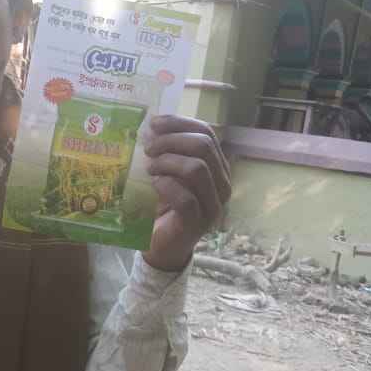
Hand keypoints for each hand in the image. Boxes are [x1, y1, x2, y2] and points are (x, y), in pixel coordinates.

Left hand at [142, 115, 230, 271]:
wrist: (161, 246)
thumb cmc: (164, 207)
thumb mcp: (168, 173)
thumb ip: (169, 151)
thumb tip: (151, 126)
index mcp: (217, 167)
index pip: (207, 133)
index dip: (180, 123)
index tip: (154, 124)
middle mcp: (221, 184)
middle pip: (204, 146)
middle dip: (172, 141)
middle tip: (148, 148)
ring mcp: (212, 205)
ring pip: (197, 168)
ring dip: (168, 162)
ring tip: (150, 168)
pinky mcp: (197, 223)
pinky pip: (186, 198)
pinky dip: (166, 186)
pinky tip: (153, 184)